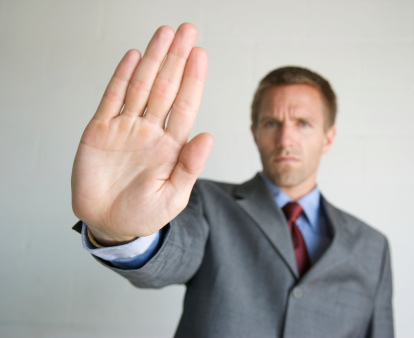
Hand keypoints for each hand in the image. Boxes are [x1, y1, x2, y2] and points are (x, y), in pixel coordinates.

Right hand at [71, 23, 212, 245]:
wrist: (109, 224)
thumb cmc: (145, 213)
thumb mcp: (173, 196)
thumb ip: (189, 166)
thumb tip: (208, 137)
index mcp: (171, 146)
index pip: (185, 105)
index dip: (192, 80)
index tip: (200, 55)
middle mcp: (150, 131)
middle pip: (166, 87)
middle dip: (176, 58)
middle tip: (187, 30)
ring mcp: (126, 128)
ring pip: (141, 86)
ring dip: (153, 59)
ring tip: (164, 34)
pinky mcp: (100, 131)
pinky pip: (112, 98)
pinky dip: (122, 77)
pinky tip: (134, 56)